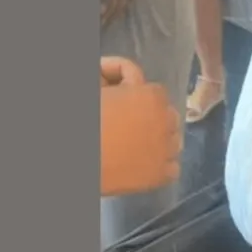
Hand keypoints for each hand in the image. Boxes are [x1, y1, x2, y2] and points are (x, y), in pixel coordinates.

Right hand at [100, 58, 181, 195]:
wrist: (78, 159)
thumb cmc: (88, 121)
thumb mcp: (98, 88)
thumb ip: (110, 76)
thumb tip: (119, 78)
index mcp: (152, 95)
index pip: (156, 92)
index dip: (137, 96)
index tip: (120, 101)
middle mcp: (167, 120)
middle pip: (168, 115)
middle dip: (152, 117)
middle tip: (129, 123)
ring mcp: (168, 149)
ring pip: (173, 141)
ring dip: (159, 140)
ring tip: (136, 145)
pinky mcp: (162, 175)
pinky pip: (172, 168)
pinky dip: (161, 167)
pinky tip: (143, 167)